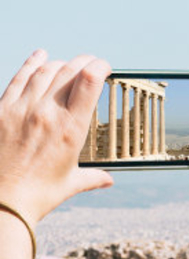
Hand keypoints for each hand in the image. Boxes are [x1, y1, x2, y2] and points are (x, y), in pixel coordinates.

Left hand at [0, 52, 112, 221]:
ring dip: (59, 63)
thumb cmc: (38, 195)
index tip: (105, 67)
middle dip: (84, 61)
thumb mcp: (70, 184)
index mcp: (70, 128)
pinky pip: (18, 78)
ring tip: (66, 65)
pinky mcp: (1, 111)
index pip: (89, 80)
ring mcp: (21, 109)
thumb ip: (92, 178)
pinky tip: (40, 56)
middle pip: (69, 70)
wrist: (0, 202)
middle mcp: (47, 113)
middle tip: (90, 63)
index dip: (99, 66)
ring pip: (44, 70)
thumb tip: (107, 180)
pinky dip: (31, 63)